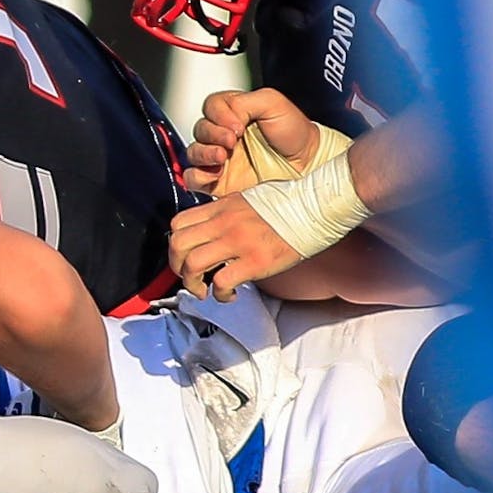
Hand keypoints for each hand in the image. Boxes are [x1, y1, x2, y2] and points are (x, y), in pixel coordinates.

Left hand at [167, 194, 302, 300]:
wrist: (316, 207)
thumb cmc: (289, 204)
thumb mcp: (247, 198)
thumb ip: (226, 212)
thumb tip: (212, 228)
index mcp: (221, 206)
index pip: (178, 223)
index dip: (176, 244)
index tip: (185, 256)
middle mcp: (224, 222)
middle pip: (177, 244)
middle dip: (177, 266)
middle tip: (190, 277)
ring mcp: (238, 241)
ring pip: (193, 264)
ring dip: (192, 283)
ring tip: (204, 290)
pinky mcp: (255, 261)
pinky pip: (221, 282)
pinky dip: (220, 294)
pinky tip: (229, 294)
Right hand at [187, 88, 319, 193]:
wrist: (306, 164)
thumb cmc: (295, 134)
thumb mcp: (273, 102)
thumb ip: (244, 101)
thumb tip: (227, 114)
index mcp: (234, 114)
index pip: (211, 107)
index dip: (219, 114)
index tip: (238, 124)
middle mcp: (224, 135)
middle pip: (200, 128)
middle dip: (213, 133)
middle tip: (232, 140)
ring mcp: (219, 159)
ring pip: (193, 152)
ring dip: (204, 153)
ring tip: (222, 156)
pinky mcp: (217, 182)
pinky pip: (193, 178)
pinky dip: (198, 175)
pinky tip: (215, 173)